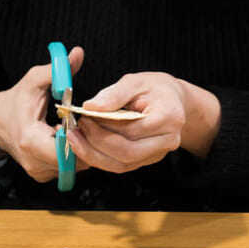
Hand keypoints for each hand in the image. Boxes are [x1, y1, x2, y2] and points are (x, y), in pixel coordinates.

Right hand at [0, 46, 87, 182]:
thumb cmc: (16, 100)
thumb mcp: (33, 80)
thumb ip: (57, 69)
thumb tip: (77, 54)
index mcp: (31, 140)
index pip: (68, 150)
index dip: (83, 135)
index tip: (85, 119)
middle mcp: (34, 162)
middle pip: (75, 161)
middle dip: (86, 141)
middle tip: (85, 122)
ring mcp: (38, 172)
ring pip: (74, 167)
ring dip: (81, 148)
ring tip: (77, 128)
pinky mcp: (42, 175)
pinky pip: (67, 168)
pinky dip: (73, 154)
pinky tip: (69, 138)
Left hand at [67, 72, 220, 174]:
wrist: (172, 100)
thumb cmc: (155, 88)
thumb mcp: (135, 81)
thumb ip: (113, 94)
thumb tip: (90, 107)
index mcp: (169, 117)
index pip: (132, 129)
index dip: (105, 126)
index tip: (84, 116)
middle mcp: (168, 140)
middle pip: (128, 153)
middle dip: (97, 143)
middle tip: (77, 128)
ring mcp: (158, 154)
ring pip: (122, 164)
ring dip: (94, 154)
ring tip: (75, 138)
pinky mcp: (147, 160)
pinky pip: (121, 165)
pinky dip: (100, 158)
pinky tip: (85, 145)